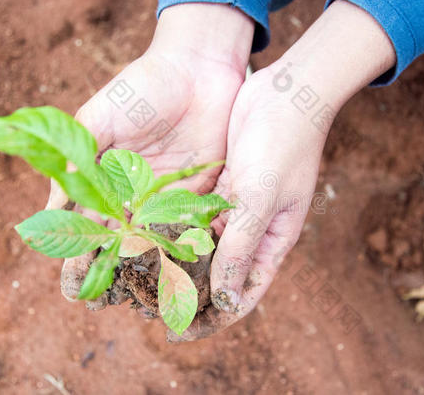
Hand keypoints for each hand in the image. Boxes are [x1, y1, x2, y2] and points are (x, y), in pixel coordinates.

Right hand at [47, 3, 253, 310]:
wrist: (198, 68)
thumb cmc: (143, 86)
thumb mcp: (101, 117)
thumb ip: (79, 158)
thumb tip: (53, 204)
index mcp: (106, 178)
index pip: (87, 225)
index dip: (76, 256)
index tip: (70, 288)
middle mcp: (136, 194)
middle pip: (120, 242)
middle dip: (110, 273)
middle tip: (103, 304)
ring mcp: (169, 196)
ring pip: (155, 243)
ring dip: (148, 271)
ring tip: (142, 303)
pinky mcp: (202, 193)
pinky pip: (193, 228)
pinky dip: (186, 252)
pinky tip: (182, 277)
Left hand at [170, 0, 395, 340]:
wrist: (285, 93)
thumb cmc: (283, 145)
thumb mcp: (261, 198)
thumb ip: (241, 246)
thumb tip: (226, 297)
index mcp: (272, 242)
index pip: (244, 295)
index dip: (214, 318)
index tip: (177, 332)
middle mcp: (253, 230)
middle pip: (220, 276)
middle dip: (189, 293)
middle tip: (147, 304)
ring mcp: (236, 208)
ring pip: (204, 246)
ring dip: (177, 260)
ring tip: (139, 275)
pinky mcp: (221, 186)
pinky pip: (195, 215)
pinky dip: (175, 227)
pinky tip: (145, 233)